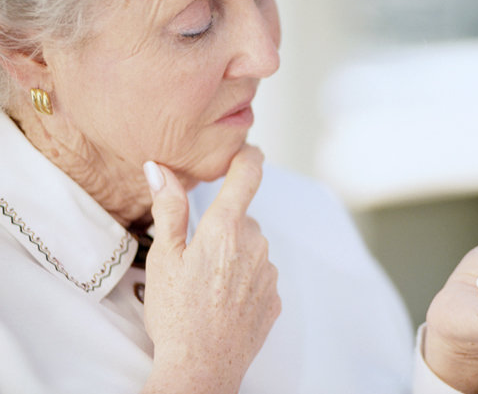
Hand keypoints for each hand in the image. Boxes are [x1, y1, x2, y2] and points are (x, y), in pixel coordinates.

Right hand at [141, 145, 280, 393]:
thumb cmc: (176, 314)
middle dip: (223, 229)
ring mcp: (269, 272)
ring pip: (252, 249)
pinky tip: (224, 303)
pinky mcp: (276, 298)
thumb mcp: (164, 258)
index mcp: (226, 229)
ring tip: (208, 287)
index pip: (248, 175)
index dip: (248, 157)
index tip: (247, 150)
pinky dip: (245, 282)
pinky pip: (260, 276)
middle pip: (242, 219)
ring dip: (235, 257)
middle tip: (196, 259)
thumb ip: (169, 208)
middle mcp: (255, 245)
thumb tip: (160, 168)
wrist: (201, 369)